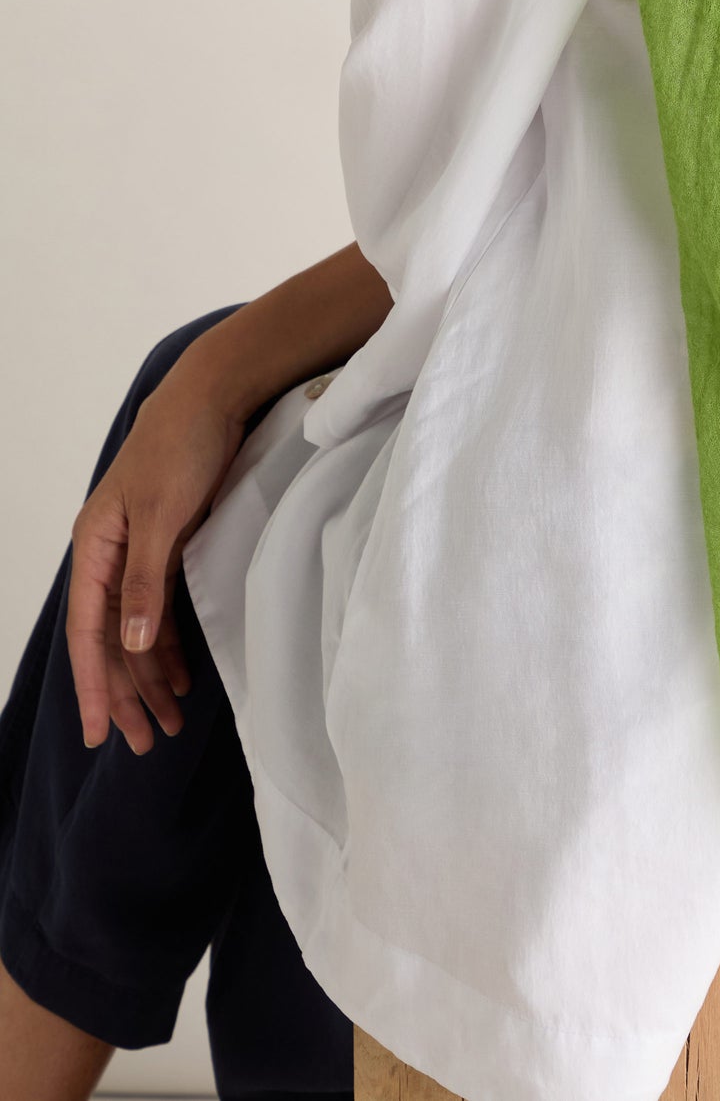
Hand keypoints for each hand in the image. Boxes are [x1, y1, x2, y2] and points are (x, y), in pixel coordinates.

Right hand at [65, 352, 247, 755]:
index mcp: (96, 546)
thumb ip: (145, 581)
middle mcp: (111, 555)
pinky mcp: (168, 546)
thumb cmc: (182, 445)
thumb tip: (128, 645)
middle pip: (109, 639)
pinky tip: (181, 679)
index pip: (88, 632)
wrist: (213, 394)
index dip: (92, 685)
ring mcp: (139, 552)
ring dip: (148, 677)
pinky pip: (158, 611)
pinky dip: (167, 646)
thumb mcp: (164, 515)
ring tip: (167, 724)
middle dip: (123, 693)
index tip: (97, 733)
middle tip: (143, 744)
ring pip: (135, 631)